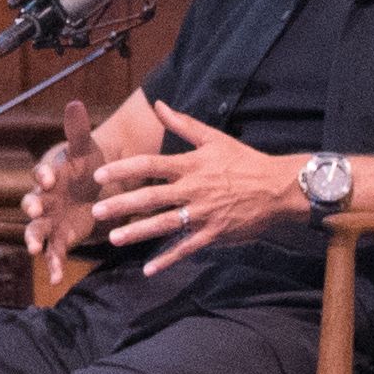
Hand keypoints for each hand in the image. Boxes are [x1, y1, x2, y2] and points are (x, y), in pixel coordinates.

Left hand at [85, 106, 312, 263]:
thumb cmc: (244, 161)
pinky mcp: (214, 234)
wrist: (277, 187)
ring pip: (164, 224)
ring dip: (138, 232)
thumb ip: (182, 124)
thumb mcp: (214, 138)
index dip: (123, 169)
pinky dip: (168, 259)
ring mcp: (203, 214)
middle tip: (96, 211)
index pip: (150, 165)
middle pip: (151, 197)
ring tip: (114, 239)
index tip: (99, 175)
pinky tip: (149, 269)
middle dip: (122, 204)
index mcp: (191, 165)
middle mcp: (193, 189)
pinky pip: (186, 248)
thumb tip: (159, 105)